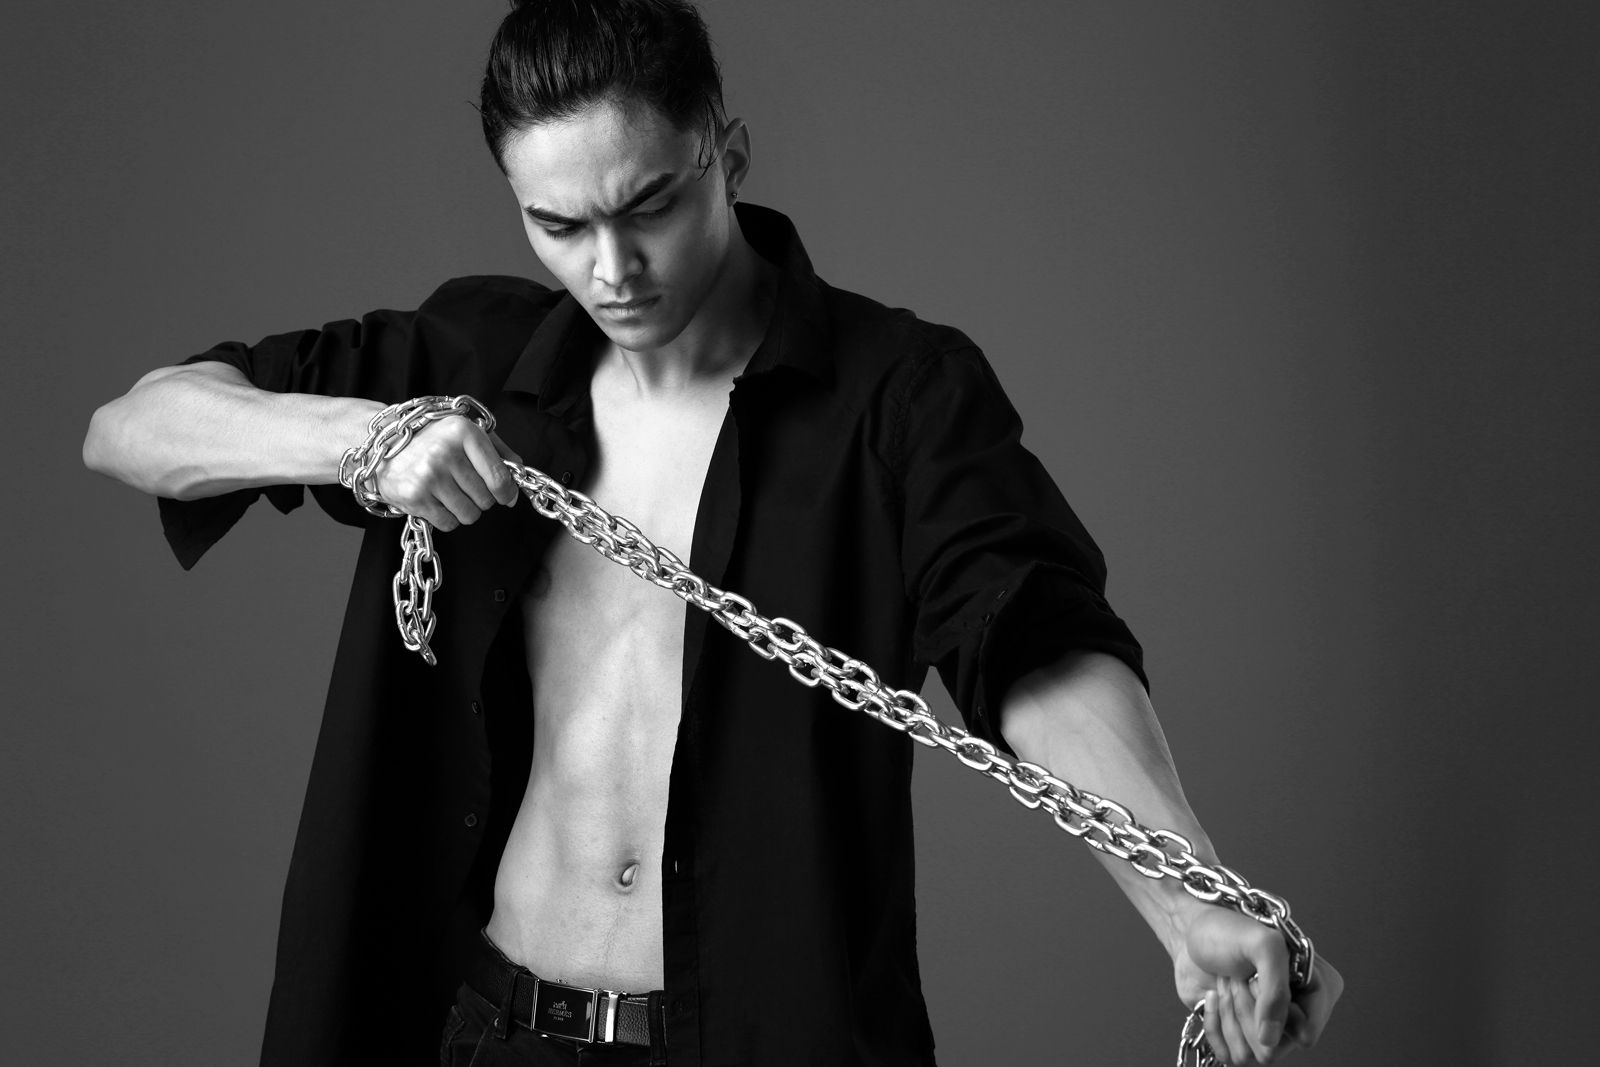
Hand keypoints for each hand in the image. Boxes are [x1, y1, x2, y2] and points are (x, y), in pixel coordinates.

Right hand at [373, 415, 522, 529]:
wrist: (384, 445)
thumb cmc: (432, 439)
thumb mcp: (467, 433)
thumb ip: (499, 452)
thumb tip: (518, 480)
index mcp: (463, 432)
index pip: (500, 478)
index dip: (507, 493)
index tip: (505, 495)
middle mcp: (445, 452)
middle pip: (486, 500)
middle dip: (480, 497)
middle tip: (462, 484)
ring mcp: (428, 476)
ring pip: (469, 515)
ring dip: (463, 509)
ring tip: (448, 491)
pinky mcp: (414, 497)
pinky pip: (448, 524)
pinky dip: (445, 516)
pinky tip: (434, 499)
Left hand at [1174, 906, 1342, 1063]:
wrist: (1191, 931)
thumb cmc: (1228, 929)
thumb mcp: (1263, 945)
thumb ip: (1277, 991)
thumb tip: (1270, 1040)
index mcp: (1319, 989)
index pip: (1306, 1033)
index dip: (1276, 1010)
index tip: (1258, 978)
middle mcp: (1299, 1014)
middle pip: (1274, 1047)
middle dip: (1246, 1008)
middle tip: (1238, 975)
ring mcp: (1270, 1026)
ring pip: (1250, 1054)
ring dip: (1229, 1013)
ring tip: (1226, 982)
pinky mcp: (1240, 1034)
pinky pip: (1228, 1055)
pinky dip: (1214, 1022)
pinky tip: (1213, 996)